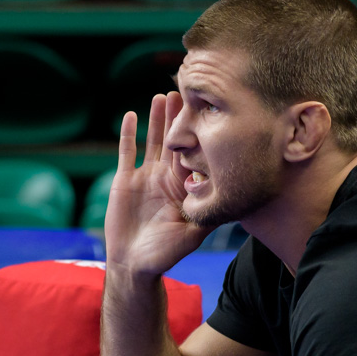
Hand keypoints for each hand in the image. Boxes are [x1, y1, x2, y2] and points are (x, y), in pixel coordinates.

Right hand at [103, 92, 211, 275]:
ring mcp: (146, 176)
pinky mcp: (125, 179)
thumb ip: (207, 216)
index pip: (194, 155)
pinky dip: (128, 134)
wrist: (134, 263)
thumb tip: (231, 200)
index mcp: (184, 187)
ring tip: (163, 96)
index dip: (199, 135)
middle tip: (187, 92)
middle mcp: (167, 177)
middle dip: (180, 118)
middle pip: (176, 141)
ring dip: (158, 119)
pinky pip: (127, 152)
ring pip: (153, 141)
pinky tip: (131, 115)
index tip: (208, 112)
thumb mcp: (193, 235)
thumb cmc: (165, 254)